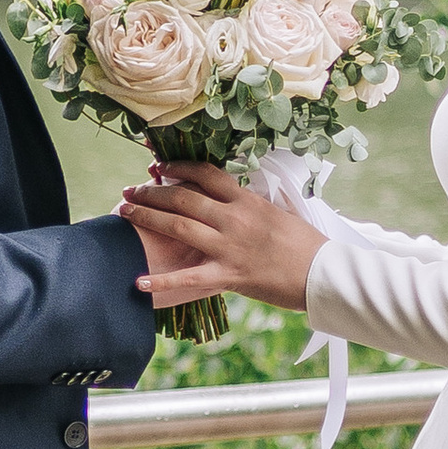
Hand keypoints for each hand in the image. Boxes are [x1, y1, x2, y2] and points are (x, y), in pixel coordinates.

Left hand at [119, 161, 323, 315]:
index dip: (177, 167)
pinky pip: (188, 278)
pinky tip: (138, 281)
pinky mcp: (229, 276)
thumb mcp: (280, 212)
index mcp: (248, 200)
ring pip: (179, 226)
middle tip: (130, 190)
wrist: (323, 275)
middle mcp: (235, 219)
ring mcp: (230, 247)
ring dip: (147, 217)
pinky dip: (161, 281)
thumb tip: (235, 193)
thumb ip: (253, 203)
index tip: (158, 167)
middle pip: (183, 196)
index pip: (206, 173)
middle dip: (151, 191)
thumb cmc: (306, 245)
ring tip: (124, 212)